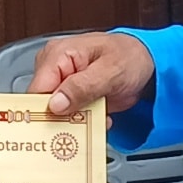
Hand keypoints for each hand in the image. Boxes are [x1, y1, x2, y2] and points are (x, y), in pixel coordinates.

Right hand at [31, 32, 154, 117]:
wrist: (146, 63)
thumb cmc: (130, 57)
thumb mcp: (110, 71)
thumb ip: (83, 86)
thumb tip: (55, 103)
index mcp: (58, 54)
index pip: (36, 88)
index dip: (42, 110)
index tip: (56, 127)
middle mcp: (54, 68)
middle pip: (41, 103)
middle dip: (61, 119)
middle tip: (82, 125)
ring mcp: (62, 83)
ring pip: (53, 113)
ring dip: (74, 122)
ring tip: (97, 118)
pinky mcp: (70, 96)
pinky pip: (66, 116)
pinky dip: (82, 122)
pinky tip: (99, 117)